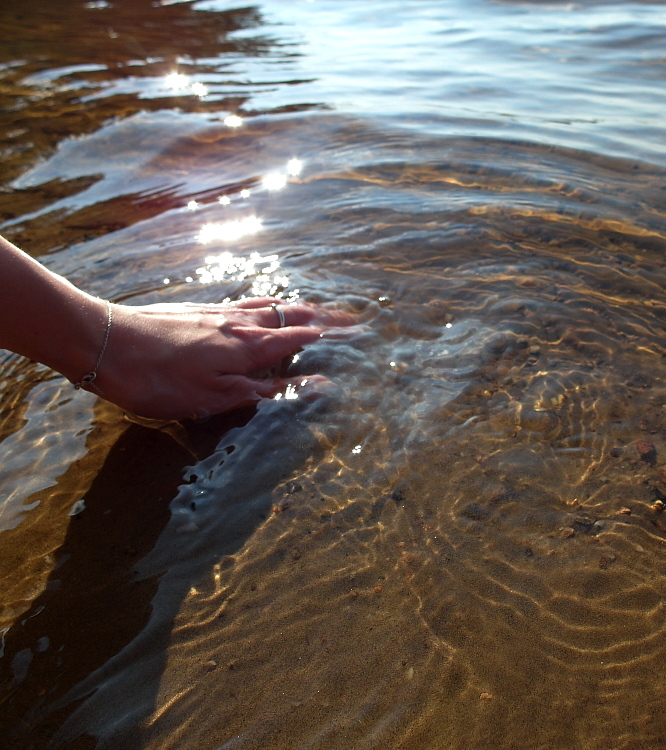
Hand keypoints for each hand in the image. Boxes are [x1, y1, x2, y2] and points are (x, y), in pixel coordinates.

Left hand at [87, 297, 356, 420]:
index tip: (357, 331)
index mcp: (247, 348)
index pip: (298, 338)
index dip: (329, 335)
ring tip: (314, 309)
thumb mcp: (212, 397)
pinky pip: (245, 303)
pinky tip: (262, 305)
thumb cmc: (157, 379)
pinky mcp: (196, 311)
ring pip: (267, 306)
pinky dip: (267, 303)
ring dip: (296, 308)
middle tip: (348, 317)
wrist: (102, 342)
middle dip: (322, 317)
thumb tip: (310, 384)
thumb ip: (262, 389)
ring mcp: (217, 313)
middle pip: (288, 316)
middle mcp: (238, 324)